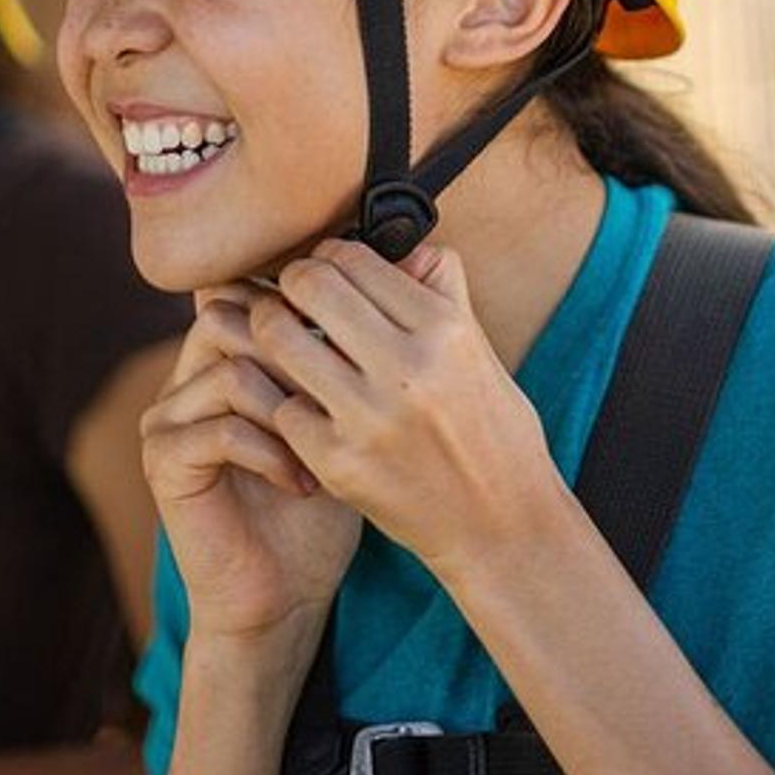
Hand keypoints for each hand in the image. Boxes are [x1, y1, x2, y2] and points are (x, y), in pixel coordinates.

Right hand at [141, 288, 362, 643]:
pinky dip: (273, 453)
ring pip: (231, 366)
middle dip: (304, 352)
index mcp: (233, 347)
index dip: (312, 304)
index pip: (261, 287)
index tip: (367, 339)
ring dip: (292, 406)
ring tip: (332, 445)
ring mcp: (170, 412)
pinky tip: (306, 482)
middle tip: (351, 391)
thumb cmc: (328, 498)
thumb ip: (368, 342)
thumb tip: (425, 256)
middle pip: (238, 312)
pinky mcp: (164, 460)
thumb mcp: (358, 413)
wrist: (284, 592)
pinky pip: (219, 428)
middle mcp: (192, 368)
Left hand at [253, 239, 566, 574]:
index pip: (354, 259)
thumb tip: (402, 246)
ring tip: (282, 343)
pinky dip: (288, 403)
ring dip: (272, 333)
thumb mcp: (481, 350)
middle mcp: (408, 369)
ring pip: (278, 338)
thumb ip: (442, 290)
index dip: (329, 257)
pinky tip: (306, 407)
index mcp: (445, 330)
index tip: (325, 273)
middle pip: (310, 284)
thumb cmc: (493, 433)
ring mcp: (369, 419)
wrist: (502, 528)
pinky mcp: (339, 465)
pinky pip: (282, 408)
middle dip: (290, 284)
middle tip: (291, 300)